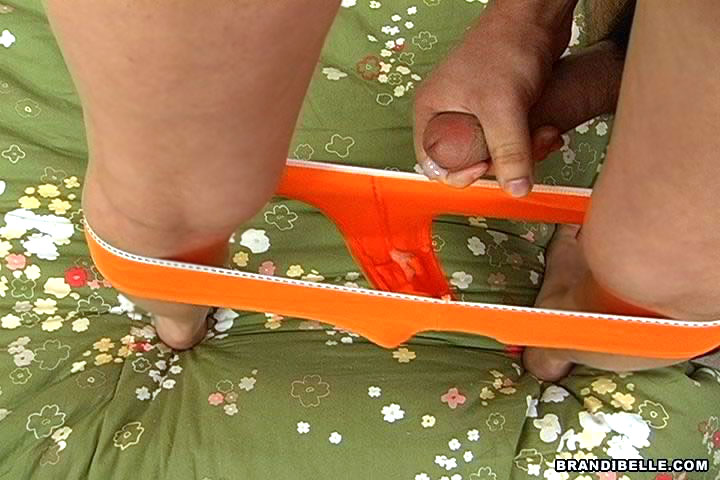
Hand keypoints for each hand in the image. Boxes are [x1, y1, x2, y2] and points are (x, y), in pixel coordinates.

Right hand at [414, 0, 576, 194]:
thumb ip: (508, 152)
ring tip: (544, 136)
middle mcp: (448, 114)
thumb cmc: (505, 46)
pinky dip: (530, 142)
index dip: (459, 174)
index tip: (486, 169)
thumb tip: (516, 189)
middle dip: (501, 162)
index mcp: (431, 112)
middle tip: (526, 150)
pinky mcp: (500, 109)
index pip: (433, 164)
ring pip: (494, 153)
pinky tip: (547, 132)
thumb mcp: (502, 106)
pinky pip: (510, 140)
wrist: (536, 17)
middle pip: (468, 161)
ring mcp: (475, 111)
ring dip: (523, 153)